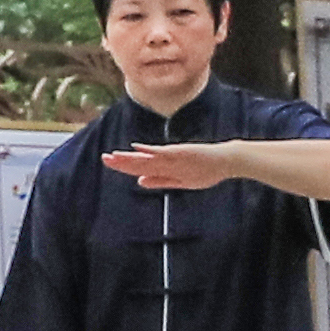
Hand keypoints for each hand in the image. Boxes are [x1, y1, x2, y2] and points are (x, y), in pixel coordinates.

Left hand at [105, 143, 244, 193]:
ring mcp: (173, 157)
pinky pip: (163, 153)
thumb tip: (139, 182)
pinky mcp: (182, 153)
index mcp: (164, 168)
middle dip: (122, 162)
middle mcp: (166, 161)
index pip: (138, 168)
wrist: (225, 160)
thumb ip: (160, 181)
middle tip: (104, 158)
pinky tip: (138, 148)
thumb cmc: (204, 170)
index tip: (108, 161)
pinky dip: (151, 151)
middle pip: (139, 163)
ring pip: (148, 159)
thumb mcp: (179, 181)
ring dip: (131, 158)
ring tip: (114, 155)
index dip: (123, 166)